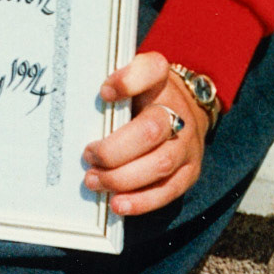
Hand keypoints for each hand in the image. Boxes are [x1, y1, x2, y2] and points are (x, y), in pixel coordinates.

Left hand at [82, 50, 207, 215]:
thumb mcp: (133, 78)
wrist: (185, 109)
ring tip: (94, 180)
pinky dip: (141, 201)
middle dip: (115, 149)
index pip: (152, 70)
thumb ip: (114, 85)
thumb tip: (83, 103)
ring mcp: (188, 144)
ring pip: (160, 164)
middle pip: (152, 130)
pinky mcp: (189, 172)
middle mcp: (179, 111)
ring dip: (122, 178)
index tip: (104, 92)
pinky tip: (117, 203)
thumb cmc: (146, 94)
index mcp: (162, 78)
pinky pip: (168, 191)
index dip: (129, 80)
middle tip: (88, 155)